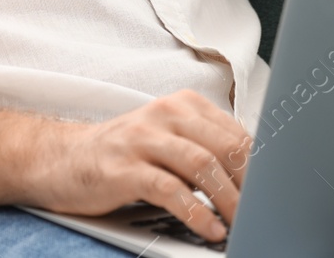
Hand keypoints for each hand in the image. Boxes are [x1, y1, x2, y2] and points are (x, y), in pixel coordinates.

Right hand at [25, 89, 252, 242]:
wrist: (60, 159)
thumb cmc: (123, 154)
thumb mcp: (166, 139)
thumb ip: (204, 147)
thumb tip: (252, 176)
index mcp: (183, 105)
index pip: (235, 132)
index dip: (260, 166)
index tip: (274, 192)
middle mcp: (165, 114)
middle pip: (224, 147)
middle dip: (249, 185)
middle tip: (263, 213)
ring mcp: (143, 139)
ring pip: (202, 165)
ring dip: (228, 200)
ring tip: (241, 224)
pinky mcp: (124, 168)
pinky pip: (170, 190)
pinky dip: (196, 212)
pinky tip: (209, 229)